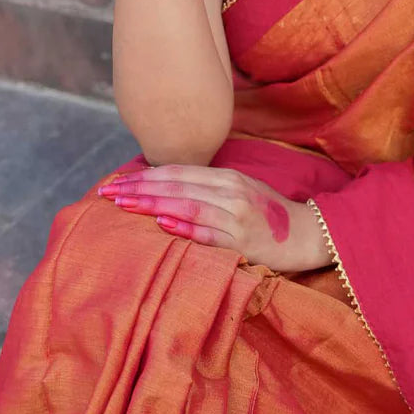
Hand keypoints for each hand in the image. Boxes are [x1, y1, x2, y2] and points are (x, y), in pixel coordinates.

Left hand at [97, 164, 332, 274]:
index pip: (178, 172)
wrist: (306, 234)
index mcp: (228, 177)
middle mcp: (231, 192)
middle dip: (139, 188)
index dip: (144, 175)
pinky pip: (209, 233)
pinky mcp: (244, 242)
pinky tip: (163, 223)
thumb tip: (163, 188)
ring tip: (125, 205)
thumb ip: (206, 187)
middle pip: (177, 186)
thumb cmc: (266, 214)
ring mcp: (237, 217)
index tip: (116, 181)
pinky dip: (185, 227)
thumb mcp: (239, 191)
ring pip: (188, 206)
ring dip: (153, 204)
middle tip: (107, 193)